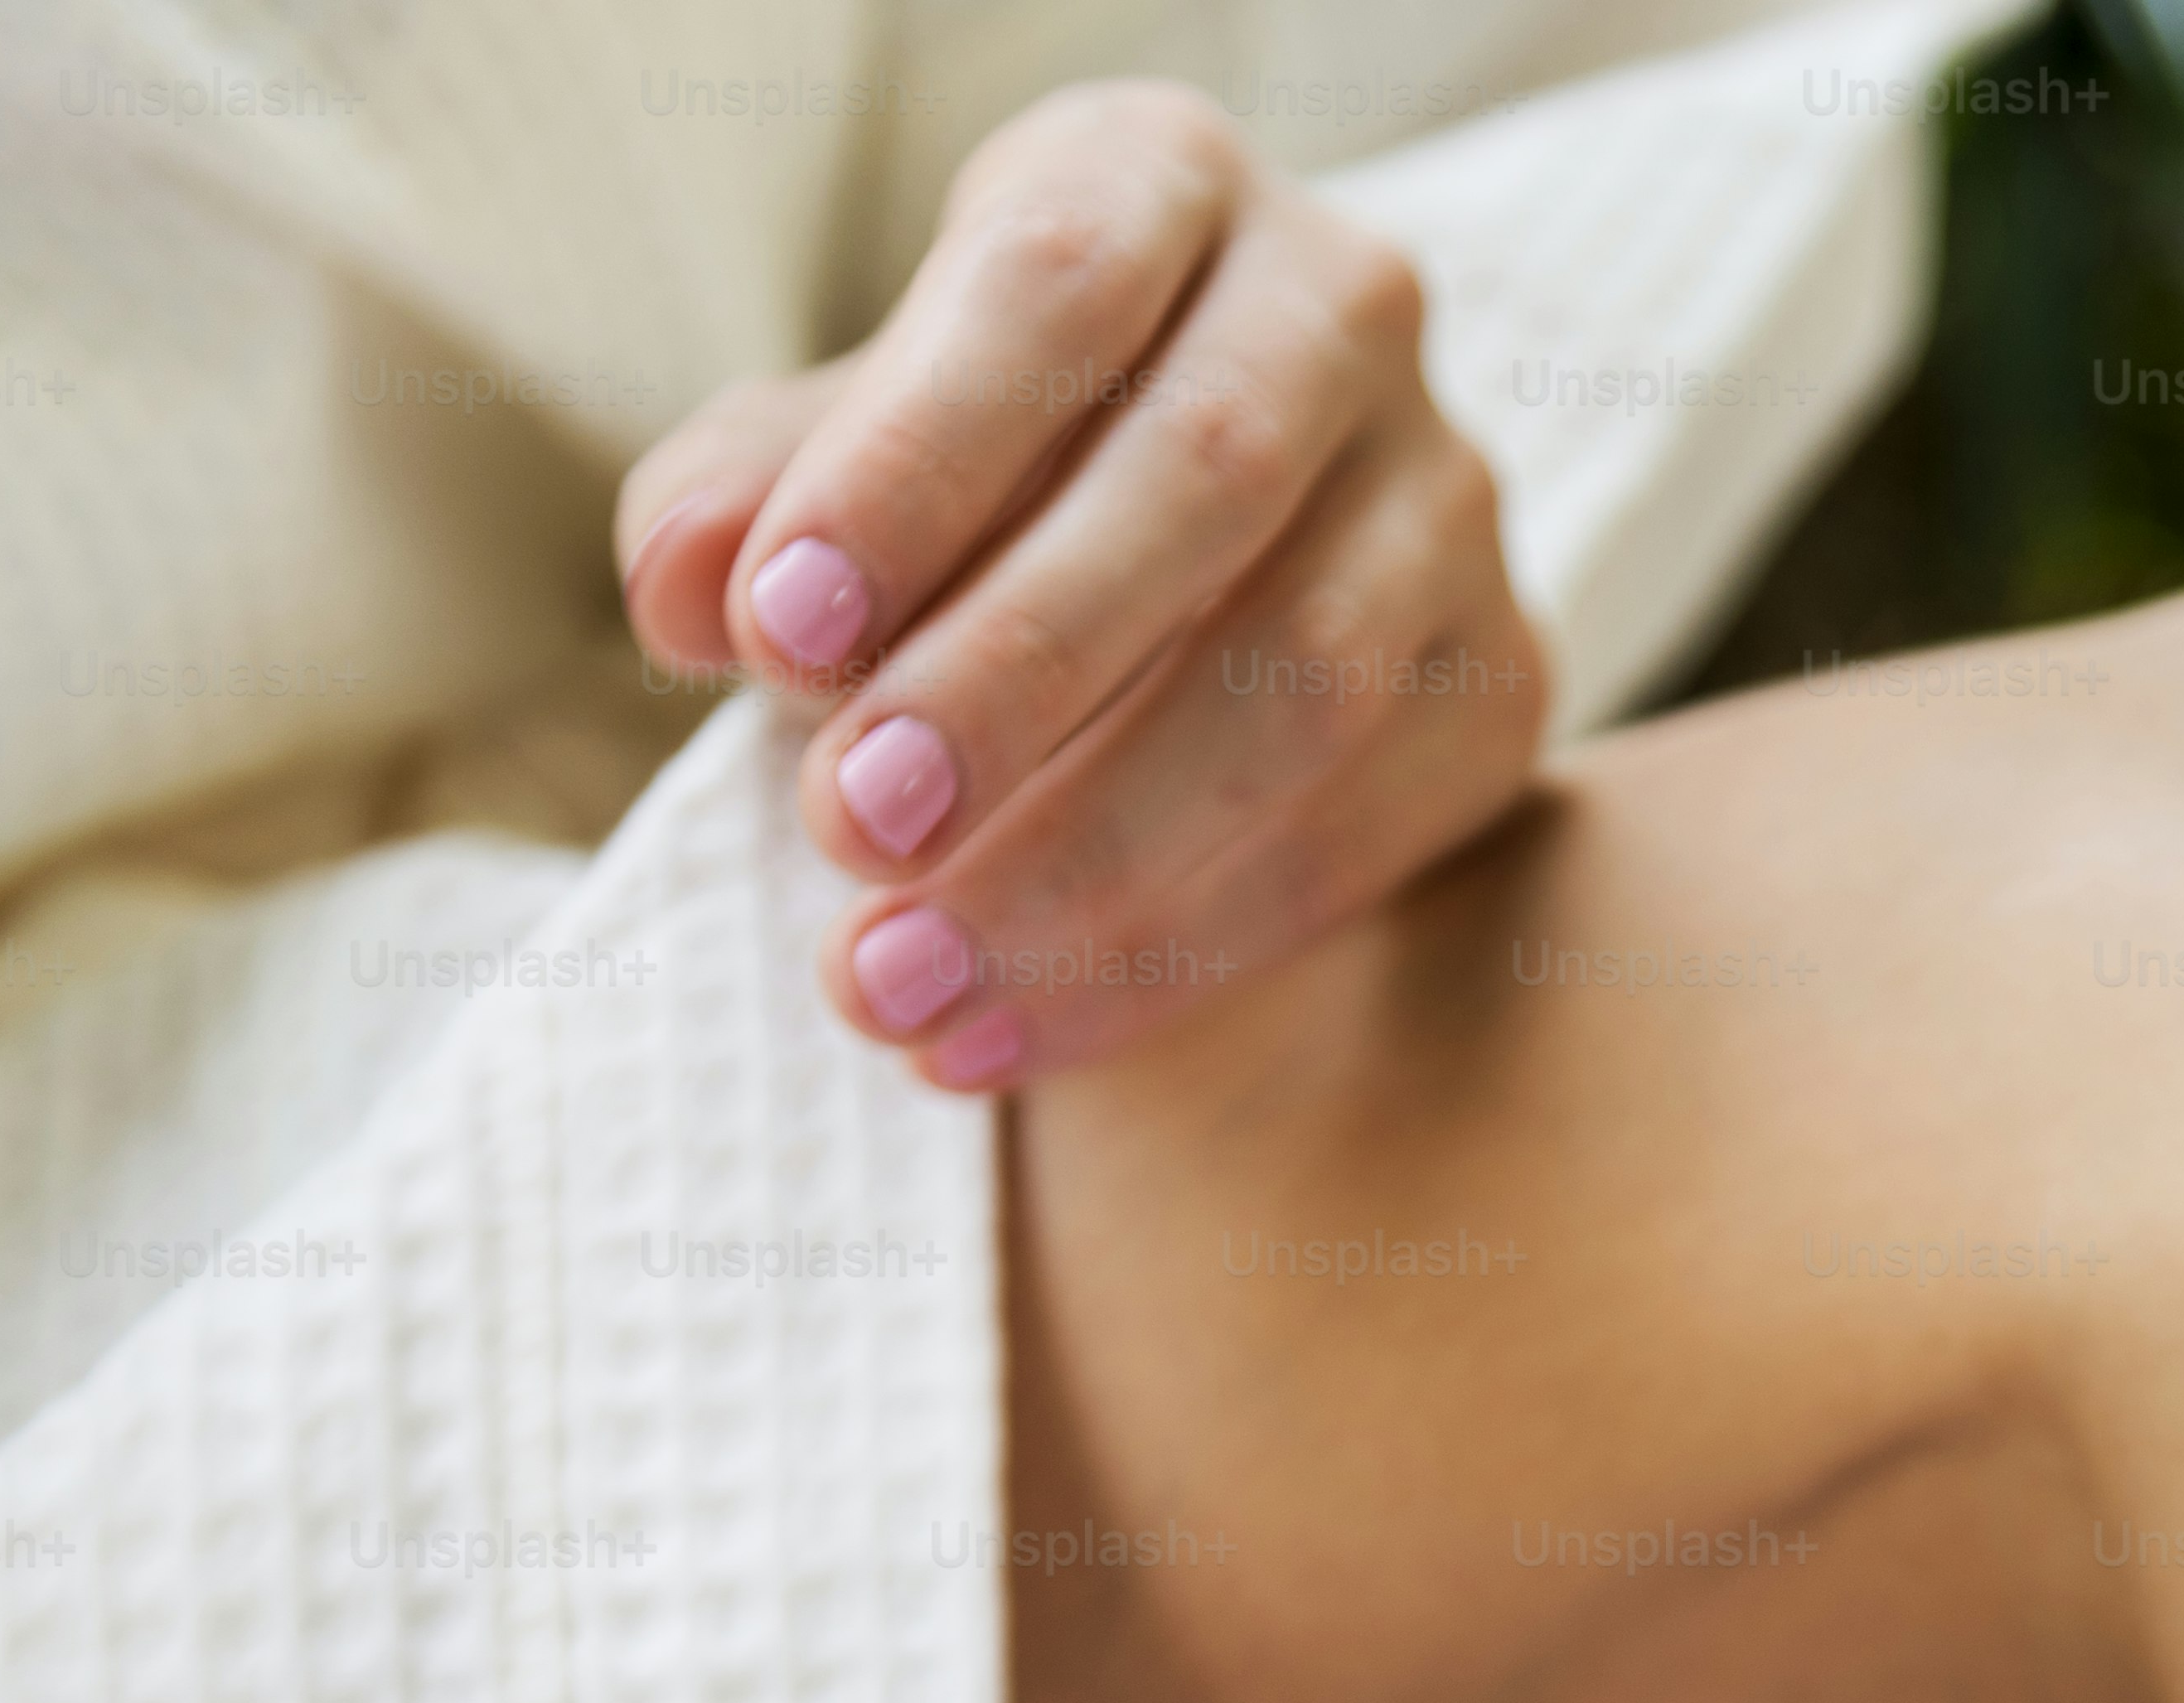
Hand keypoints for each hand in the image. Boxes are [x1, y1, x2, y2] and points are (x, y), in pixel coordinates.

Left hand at [614, 80, 1549, 1092]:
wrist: (1183, 568)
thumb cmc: (972, 481)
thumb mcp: (833, 448)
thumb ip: (747, 501)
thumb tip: (688, 590)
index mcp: (1161, 187)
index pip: (1058, 291)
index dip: (915, 465)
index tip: (771, 641)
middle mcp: (1342, 311)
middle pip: (1203, 484)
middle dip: (1012, 677)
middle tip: (848, 826)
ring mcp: (1449, 505)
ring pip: (1306, 685)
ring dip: (1088, 861)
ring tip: (893, 982)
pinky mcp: (1494, 687)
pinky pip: (1353, 843)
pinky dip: (1164, 962)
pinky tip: (994, 1035)